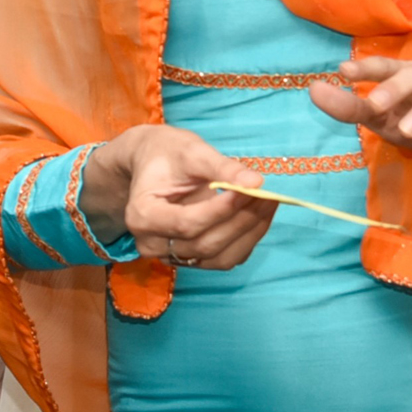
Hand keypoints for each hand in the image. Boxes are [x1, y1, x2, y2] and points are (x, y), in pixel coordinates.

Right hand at [80, 125, 276, 269]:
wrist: (153, 165)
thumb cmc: (167, 153)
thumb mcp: (190, 151)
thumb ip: (221, 167)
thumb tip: (256, 182)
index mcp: (142, 215)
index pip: (186, 223)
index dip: (220, 211)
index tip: (249, 190)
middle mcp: (152, 243)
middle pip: (205, 244)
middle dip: (241, 220)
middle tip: (266, 194)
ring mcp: (172, 256)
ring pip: (219, 257)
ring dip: (250, 232)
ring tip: (268, 202)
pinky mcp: (192, 259)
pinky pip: (225, 258)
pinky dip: (248, 239)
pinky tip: (260, 215)